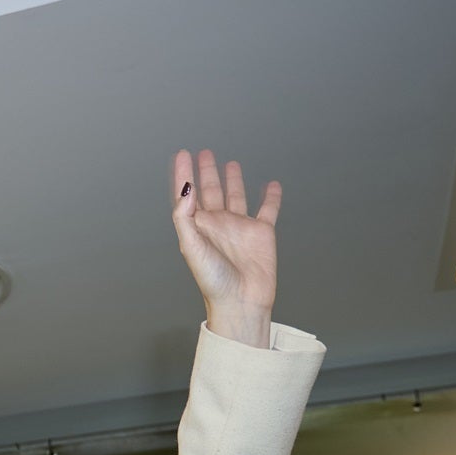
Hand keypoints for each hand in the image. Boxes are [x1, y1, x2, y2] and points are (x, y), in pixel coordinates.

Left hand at [170, 149, 279, 347]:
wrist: (241, 301)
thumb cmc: (213, 281)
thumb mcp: (192, 248)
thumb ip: (185, 218)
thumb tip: (186, 191)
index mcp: (198, 227)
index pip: (189, 195)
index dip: (184, 174)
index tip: (183, 153)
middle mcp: (218, 224)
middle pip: (211, 191)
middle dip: (206, 172)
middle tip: (203, 152)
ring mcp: (240, 227)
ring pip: (236, 196)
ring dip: (232, 180)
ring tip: (229, 163)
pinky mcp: (262, 233)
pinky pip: (268, 210)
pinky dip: (271, 196)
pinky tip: (272, 185)